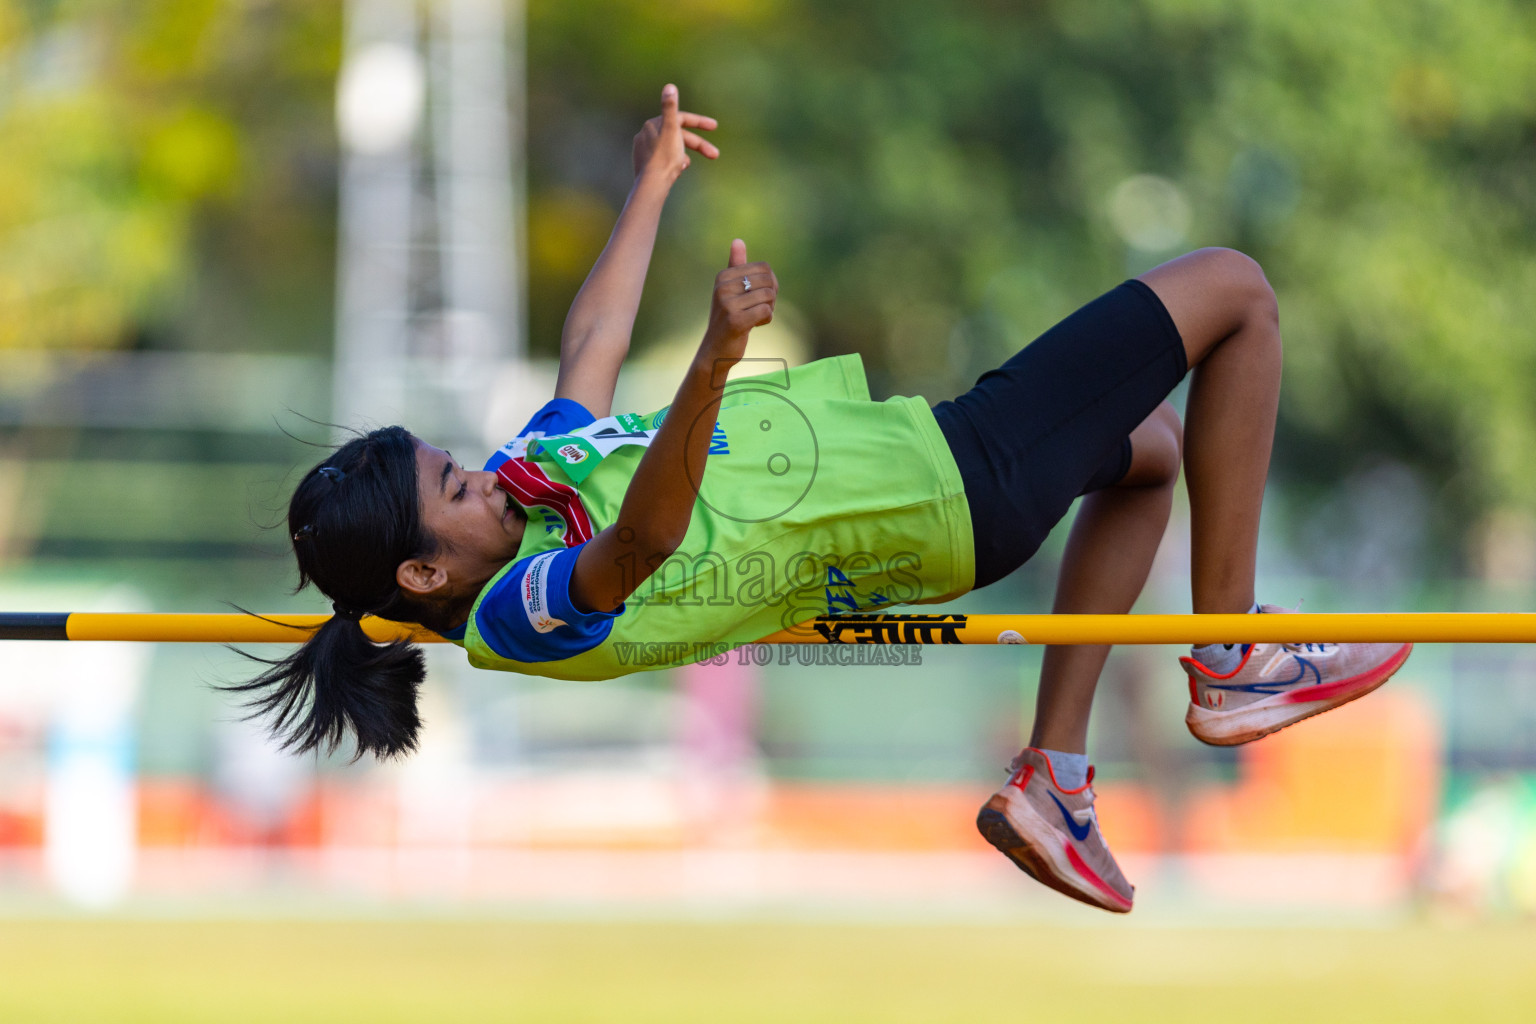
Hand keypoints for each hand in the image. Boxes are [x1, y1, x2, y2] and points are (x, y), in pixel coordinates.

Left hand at [633, 83, 718, 182]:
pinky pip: (665, 158)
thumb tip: (669, 85)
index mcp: (653, 124)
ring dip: (684, 154)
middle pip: (678, 136)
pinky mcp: (645, 164)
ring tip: (686, 166)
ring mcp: (644, 150)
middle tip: (715, 154)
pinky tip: (678, 170)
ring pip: (672, 147)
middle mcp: (646, 134)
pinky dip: (674, 162)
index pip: (681, 118)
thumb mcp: (672, 130)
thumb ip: (670, 107)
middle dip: (697, 145)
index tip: (715, 127)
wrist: (652, 185)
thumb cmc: (665, 158)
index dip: (699, 122)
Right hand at [703, 239, 776, 369]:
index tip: (759, 296)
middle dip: (771, 296)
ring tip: (756, 317)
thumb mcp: (730, 290)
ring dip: (769, 309)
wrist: (715, 350)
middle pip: (768, 280)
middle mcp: (723, 287)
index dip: (770, 283)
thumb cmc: (727, 318)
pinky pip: (766, 311)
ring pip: (769, 296)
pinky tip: (755, 326)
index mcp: (723, 276)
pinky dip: (766, 319)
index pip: (764, 268)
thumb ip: (735, 266)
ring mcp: (728, 304)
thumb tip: (738, 240)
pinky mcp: (736, 320)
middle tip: (760, 308)